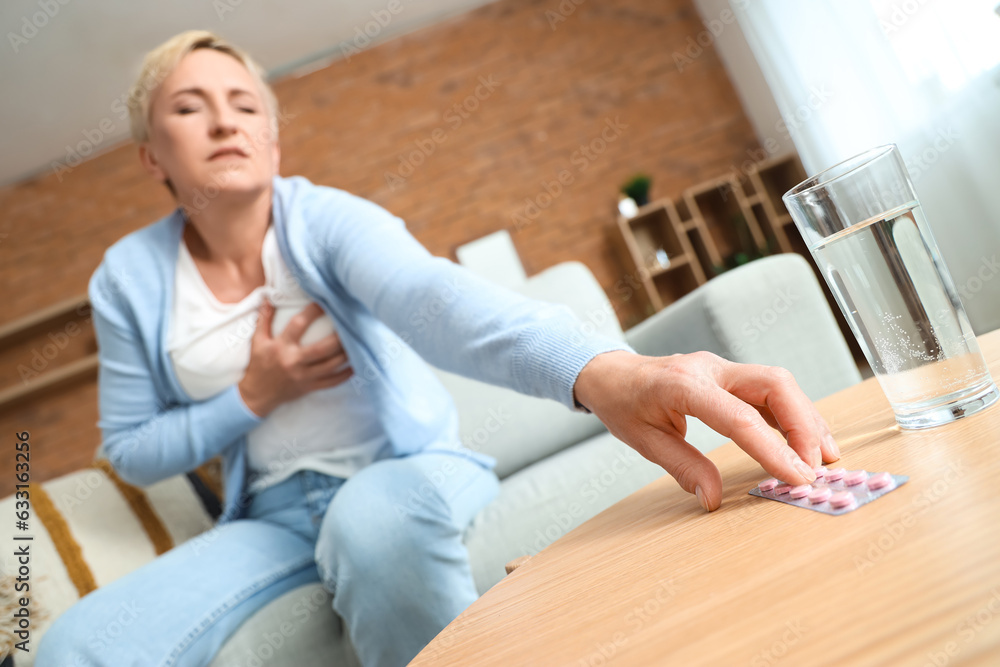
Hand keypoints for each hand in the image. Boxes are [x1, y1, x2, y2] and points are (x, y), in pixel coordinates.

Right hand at [238, 299, 353, 416]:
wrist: (256, 395)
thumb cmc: (258, 364)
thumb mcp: (257, 341)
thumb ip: (264, 318)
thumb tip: (268, 296)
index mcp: (281, 347)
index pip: (298, 325)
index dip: (312, 312)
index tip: (323, 301)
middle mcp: (294, 361)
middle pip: (321, 349)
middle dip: (337, 338)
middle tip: (349, 324)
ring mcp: (303, 376)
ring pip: (330, 366)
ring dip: (345, 355)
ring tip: (357, 342)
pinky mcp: (309, 387)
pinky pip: (331, 382)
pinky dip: (345, 375)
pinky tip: (355, 365)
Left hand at [572, 350, 840, 511]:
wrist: (610, 372)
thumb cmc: (622, 403)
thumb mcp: (643, 441)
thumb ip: (682, 467)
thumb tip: (713, 499)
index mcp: (683, 384)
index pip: (740, 417)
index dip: (773, 449)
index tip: (797, 478)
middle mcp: (709, 368)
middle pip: (775, 385)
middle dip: (804, 426)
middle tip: (816, 468)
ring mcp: (722, 367)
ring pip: (779, 384)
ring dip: (806, 419)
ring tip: (823, 458)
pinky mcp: (730, 374)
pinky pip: (770, 390)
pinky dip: (793, 414)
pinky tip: (805, 441)